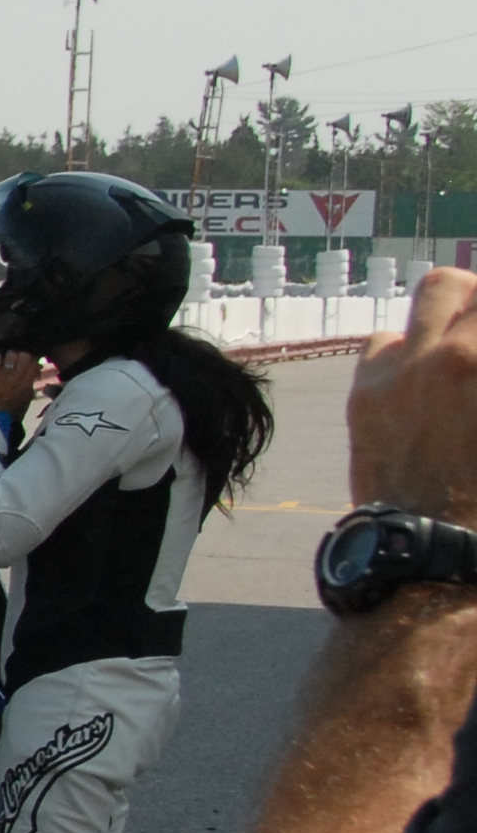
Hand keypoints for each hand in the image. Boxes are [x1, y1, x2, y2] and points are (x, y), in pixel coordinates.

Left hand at [0, 350, 43, 419]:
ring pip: (11, 354)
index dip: (32, 361)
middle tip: (18, 362)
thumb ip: (30, 384)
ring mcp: (3, 374)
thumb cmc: (10, 412)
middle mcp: (17, 376)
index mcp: (27, 383)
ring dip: (9, 356)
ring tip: (6, 361)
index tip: (29, 364)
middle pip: (24, 355)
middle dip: (22, 357)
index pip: (34, 363)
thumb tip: (34, 373)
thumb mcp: (26, 399)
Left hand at [351, 264, 476, 520]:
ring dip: (447, 313)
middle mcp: (451, 357)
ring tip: (460, 339)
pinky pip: (383, 343)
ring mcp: (404, 370)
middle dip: (475, 298)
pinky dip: (406, 349)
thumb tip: (472, 359)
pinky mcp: (366, 393)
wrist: (435, 547)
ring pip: (427, 300)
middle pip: (455, 285)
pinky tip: (422, 374)